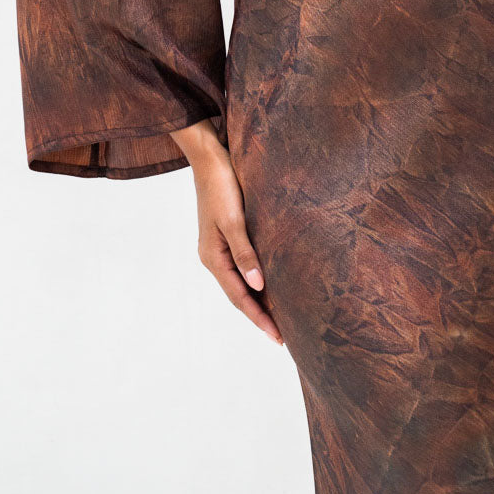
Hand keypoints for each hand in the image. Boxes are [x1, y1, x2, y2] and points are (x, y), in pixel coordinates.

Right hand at [169, 119, 283, 346]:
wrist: (209, 156)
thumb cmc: (221, 184)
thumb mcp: (234, 219)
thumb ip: (245, 252)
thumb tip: (257, 286)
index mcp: (213, 257)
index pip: (240, 297)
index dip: (259, 318)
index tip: (278, 338)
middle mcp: (214, 256)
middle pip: (239, 294)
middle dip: (260, 316)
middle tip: (283, 337)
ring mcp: (219, 246)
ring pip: (241, 282)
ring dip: (258, 300)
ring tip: (280, 318)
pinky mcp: (227, 234)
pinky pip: (243, 266)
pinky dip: (256, 280)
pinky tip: (270, 283)